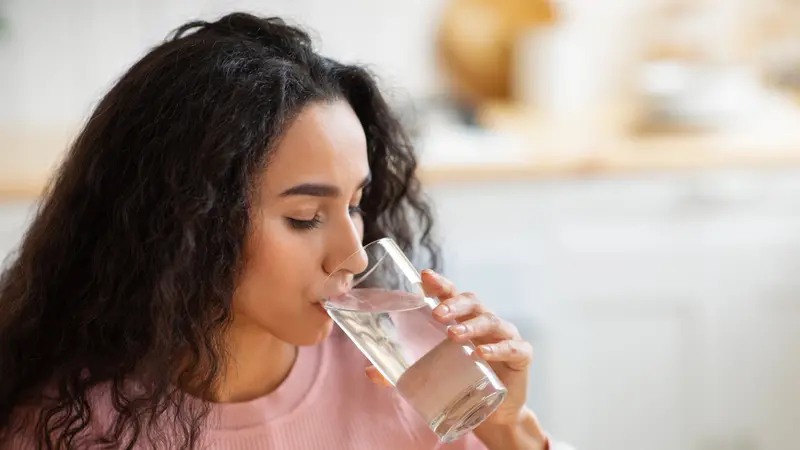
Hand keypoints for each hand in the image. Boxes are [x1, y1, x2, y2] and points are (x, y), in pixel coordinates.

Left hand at [364, 269, 533, 428]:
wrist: (494, 412)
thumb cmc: (462, 380)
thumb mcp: (432, 373)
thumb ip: (401, 372)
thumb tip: (370, 371)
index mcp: (463, 319)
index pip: (451, 294)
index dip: (440, 284)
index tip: (424, 276)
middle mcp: (484, 321)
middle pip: (472, 302)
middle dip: (454, 304)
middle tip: (437, 313)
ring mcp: (505, 335)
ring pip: (491, 321)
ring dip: (472, 326)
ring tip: (454, 334)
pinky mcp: (521, 355)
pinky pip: (513, 347)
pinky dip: (498, 349)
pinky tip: (483, 354)